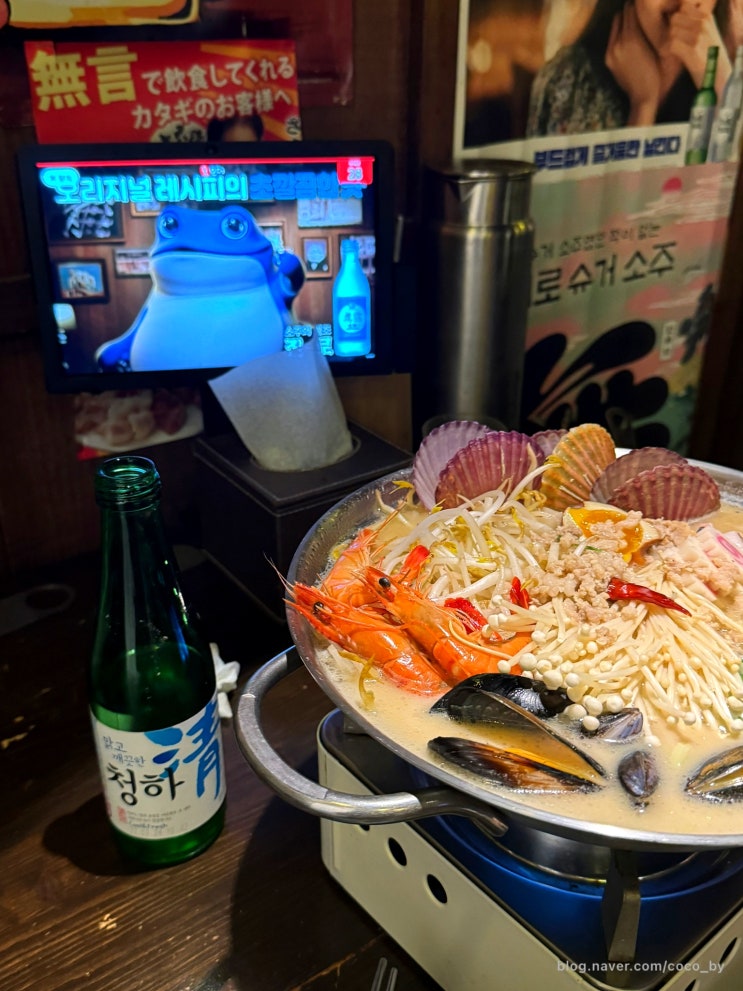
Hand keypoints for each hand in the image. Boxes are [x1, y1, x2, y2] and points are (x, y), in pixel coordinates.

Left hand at [606, 3, 661, 124]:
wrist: (642, 96)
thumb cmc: (657, 73)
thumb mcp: (659, 48)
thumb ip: (655, 29)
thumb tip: (660, 13)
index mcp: (632, 38)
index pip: (632, 9)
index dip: (639, 4)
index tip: (645, 3)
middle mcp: (618, 42)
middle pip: (622, 14)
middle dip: (631, 10)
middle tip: (640, 9)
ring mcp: (611, 50)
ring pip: (616, 25)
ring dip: (624, 20)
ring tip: (634, 21)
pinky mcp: (608, 58)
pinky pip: (612, 38)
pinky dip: (619, 33)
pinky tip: (629, 36)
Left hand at [667, 0, 731, 93]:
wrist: (718, 76)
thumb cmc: (710, 55)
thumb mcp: (707, 32)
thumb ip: (694, 21)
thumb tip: (674, 16)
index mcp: (707, 16)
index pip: (683, 7)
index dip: (677, 18)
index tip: (679, 29)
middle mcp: (703, 23)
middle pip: (675, 18)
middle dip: (672, 30)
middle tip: (676, 42)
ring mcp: (698, 36)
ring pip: (672, 31)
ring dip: (670, 42)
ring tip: (676, 51)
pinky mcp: (692, 50)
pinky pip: (671, 45)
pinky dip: (669, 52)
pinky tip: (674, 57)